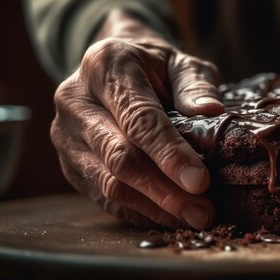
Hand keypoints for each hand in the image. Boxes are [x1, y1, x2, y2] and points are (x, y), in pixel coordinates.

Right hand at [51, 9, 222, 228]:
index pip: (138, 118)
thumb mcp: (180, 62)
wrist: (115, 66)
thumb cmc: (154, 65)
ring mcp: (67, 136)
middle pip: (119, 157)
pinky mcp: (70, 164)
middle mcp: (75, 101)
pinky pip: (103, 197)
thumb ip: (195, 84)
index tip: (200, 181)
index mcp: (105, 67)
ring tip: (195, 217)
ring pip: (109, 184)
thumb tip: (212, 111)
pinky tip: (170, 217)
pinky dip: (139, 212)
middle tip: (204, 211)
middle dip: (165, 190)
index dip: (169, 153)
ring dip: (155, 206)